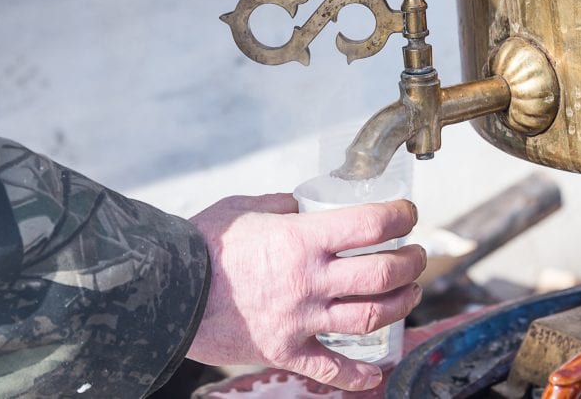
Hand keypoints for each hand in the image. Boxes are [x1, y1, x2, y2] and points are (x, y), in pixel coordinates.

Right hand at [186, 193, 424, 390]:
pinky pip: (331, 370)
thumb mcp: (244, 209)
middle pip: (382, 274)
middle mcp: (309, 281)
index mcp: (300, 239)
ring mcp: (300, 320)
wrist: (165, 292)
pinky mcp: (285, 351)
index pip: (370, 224)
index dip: (400, 216)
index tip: (408, 213)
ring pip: (370, 317)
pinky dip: (358, 376)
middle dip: (411, 262)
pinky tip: (377, 374)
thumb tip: (300, 205)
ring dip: (401, 305)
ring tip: (411, 293)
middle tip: (416, 255)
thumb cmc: (203, 246)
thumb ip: (280, 205)